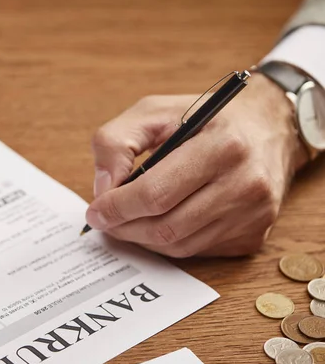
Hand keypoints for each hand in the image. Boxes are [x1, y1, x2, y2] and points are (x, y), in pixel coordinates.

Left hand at [85, 73, 308, 257]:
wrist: (269, 127)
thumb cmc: (205, 118)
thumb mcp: (154, 111)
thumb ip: (116, 142)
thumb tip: (104, 189)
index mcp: (222, 146)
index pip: (156, 194)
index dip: (117, 208)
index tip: (95, 212)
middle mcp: (246, 184)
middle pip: (166, 227)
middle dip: (125, 228)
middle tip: (104, 221)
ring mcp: (254, 215)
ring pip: (179, 246)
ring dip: (143, 240)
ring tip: (126, 222)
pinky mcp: (254, 235)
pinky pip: (198, 252)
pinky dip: (169, 243)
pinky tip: (159, 223)